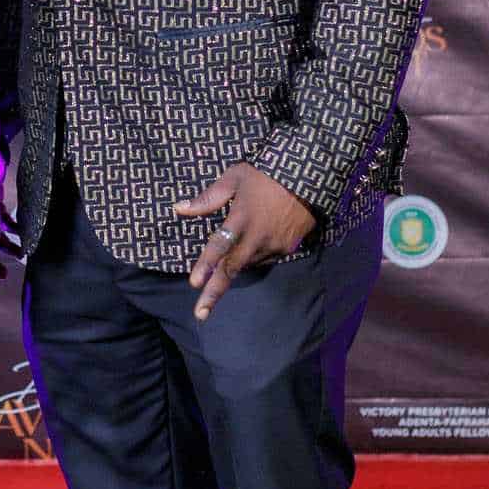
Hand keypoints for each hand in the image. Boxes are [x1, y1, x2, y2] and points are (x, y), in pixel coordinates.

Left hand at [172, 165, 317, 320]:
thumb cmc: (266, 174)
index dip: (206, 265)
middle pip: (232, 269)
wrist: (309, 176)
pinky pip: (263, 258)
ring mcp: (273, 245)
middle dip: (214, 292)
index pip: (219, 246)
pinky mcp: (286, 248)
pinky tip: (252, 244)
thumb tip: (179, 208)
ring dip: (234, 267)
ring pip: (247, 264)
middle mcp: (256, 237)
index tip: (195, 283)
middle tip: (200, 314)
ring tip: (226, 261)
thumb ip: (208, 198)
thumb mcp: (235, 177)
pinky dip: (253, 256)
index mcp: (241, 218)